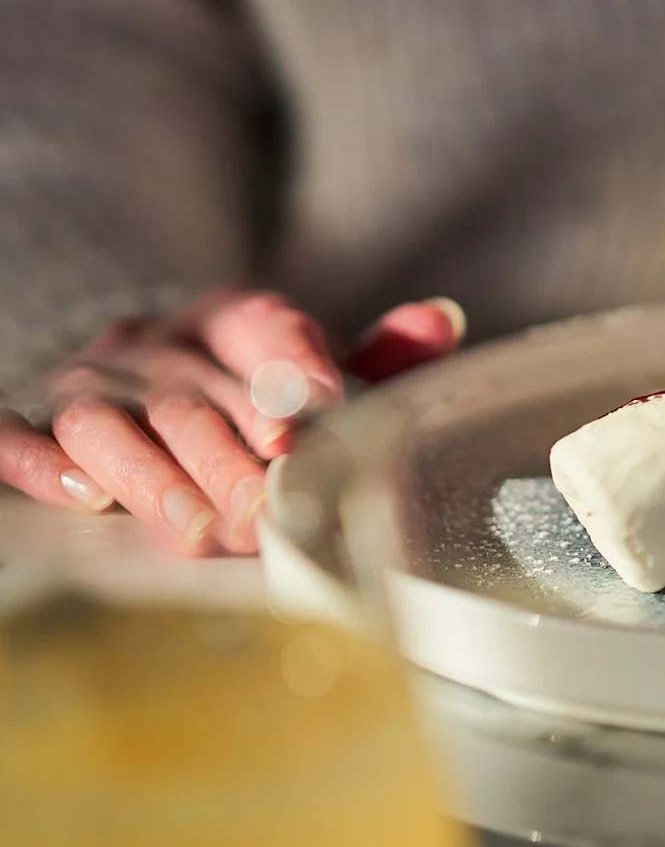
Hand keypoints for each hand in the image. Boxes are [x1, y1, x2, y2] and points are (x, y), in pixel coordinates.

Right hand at [0, 291, 464, 554]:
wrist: (136, 380)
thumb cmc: (247, 391)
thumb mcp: (312, 374)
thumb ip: (375, 359)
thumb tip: (441, 320)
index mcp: (228, 320)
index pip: (263, 327)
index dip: (288, 373)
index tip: (309, 427)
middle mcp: (153, 345)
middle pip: (191, 397)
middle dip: (229, 457)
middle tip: (264, 510)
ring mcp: (88, 384)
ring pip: (109, 422)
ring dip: (154, 476)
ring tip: (198, 526)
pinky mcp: (32, 424)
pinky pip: (18, 437)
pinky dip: (44, 465)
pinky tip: (84, 497)